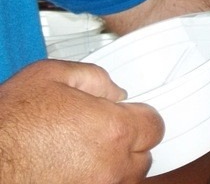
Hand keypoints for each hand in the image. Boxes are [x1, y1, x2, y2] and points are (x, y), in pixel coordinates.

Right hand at [0, 59, 163, 183]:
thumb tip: (115, 92)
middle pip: (143, 158)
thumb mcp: (50, 76)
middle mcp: (109, 167)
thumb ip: (94, 78)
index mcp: (112, 130)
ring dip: (111, 167)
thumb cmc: (6, 123)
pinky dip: (91, 182)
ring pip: (122, 180)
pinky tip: (69, 170)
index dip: (140, 117)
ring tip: (82, 154)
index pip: (155, 126)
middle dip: (128, 144)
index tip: (128, 116)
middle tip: (101, 134)